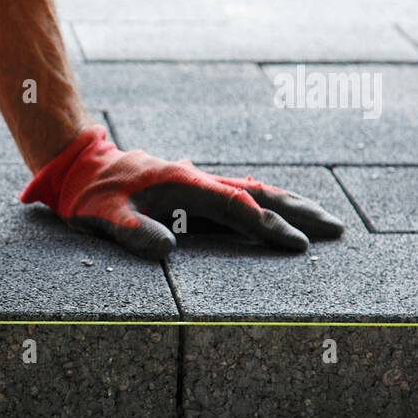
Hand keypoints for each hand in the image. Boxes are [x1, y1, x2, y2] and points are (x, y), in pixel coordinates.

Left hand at [20, 125, 344, 259]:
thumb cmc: (92, 195)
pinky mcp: (193, 191)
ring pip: (253, 191)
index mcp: (183, 185)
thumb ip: (132, 232)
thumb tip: (167, 250)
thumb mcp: (104, 216)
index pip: (236, 208)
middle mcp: (197, 180)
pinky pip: (238, 195)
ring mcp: (197, 184)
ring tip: (324, 219)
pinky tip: (280, 214)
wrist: (81, 167)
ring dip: (289, 205)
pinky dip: (266, 203)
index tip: (297, 244)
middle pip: (258, 194)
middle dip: (298, 211)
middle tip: (336, 228)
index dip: (267, 227)